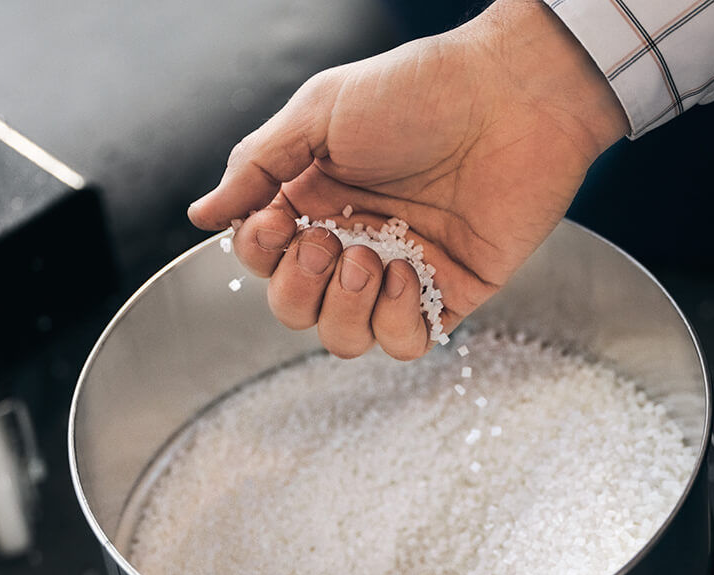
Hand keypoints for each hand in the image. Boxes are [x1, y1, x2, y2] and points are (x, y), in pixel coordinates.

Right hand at [188, 0, 627, 359]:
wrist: (512, 96)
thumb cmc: (418, 92)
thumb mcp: (321, 113)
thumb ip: (258, 167)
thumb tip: (201, 216)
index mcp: (317, 203)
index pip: (264, 261)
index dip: (259, 257)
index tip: (273, 224)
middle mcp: (355, 243)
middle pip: (297, 310)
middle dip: (301, 288)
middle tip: (334, 241)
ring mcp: (401, 272)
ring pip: (346, 339)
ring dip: (344, 311)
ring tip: (370, 258)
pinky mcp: (450, 292)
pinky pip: (407, 344)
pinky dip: (395, 323)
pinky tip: (408, 276)